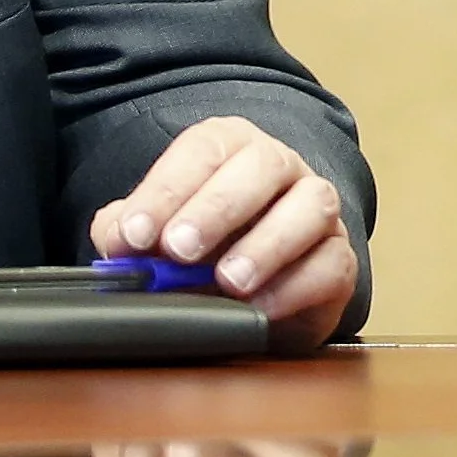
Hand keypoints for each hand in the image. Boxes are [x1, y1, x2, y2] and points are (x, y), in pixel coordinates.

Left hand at [91, 117, 357, 353]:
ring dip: (267, 244)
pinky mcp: (339, 259)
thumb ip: (128, 231)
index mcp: (230, 148)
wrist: (256, 293)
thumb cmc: (201, 251)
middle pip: (261, 164)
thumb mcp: (155, 235)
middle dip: (217, 207)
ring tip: (228, 282)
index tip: (134, 233)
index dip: (166, 188)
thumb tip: (117, 241)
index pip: (203, 149)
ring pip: (311, 205)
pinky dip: (295, 287)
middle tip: (180, 249)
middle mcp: (280, 167)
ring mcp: (317, 209)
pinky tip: (260, 308)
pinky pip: (332, 264)